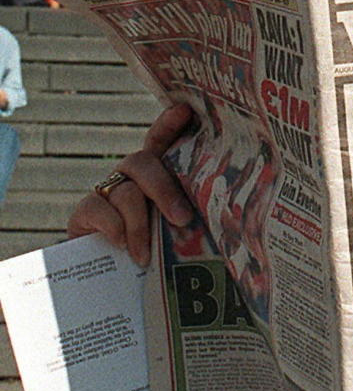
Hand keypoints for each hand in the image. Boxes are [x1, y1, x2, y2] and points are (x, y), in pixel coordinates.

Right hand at [67, 104, 196, 265]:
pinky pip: (99, 209)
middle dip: (165, 189)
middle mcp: (132, 175)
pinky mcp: (86, 211)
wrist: (116, 280)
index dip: (169, 124)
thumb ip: (194, 219)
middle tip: (182, 218)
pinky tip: (122, 246)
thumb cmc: (159, 250)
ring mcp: (108, 191)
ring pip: (126, 192)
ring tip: (146, 255)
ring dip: (140, 225)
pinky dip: (114, 228)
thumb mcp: (178, 231)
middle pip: (144, 163)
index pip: (162, 141)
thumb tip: (228, 225)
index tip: (184, 110)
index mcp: (158, 174)